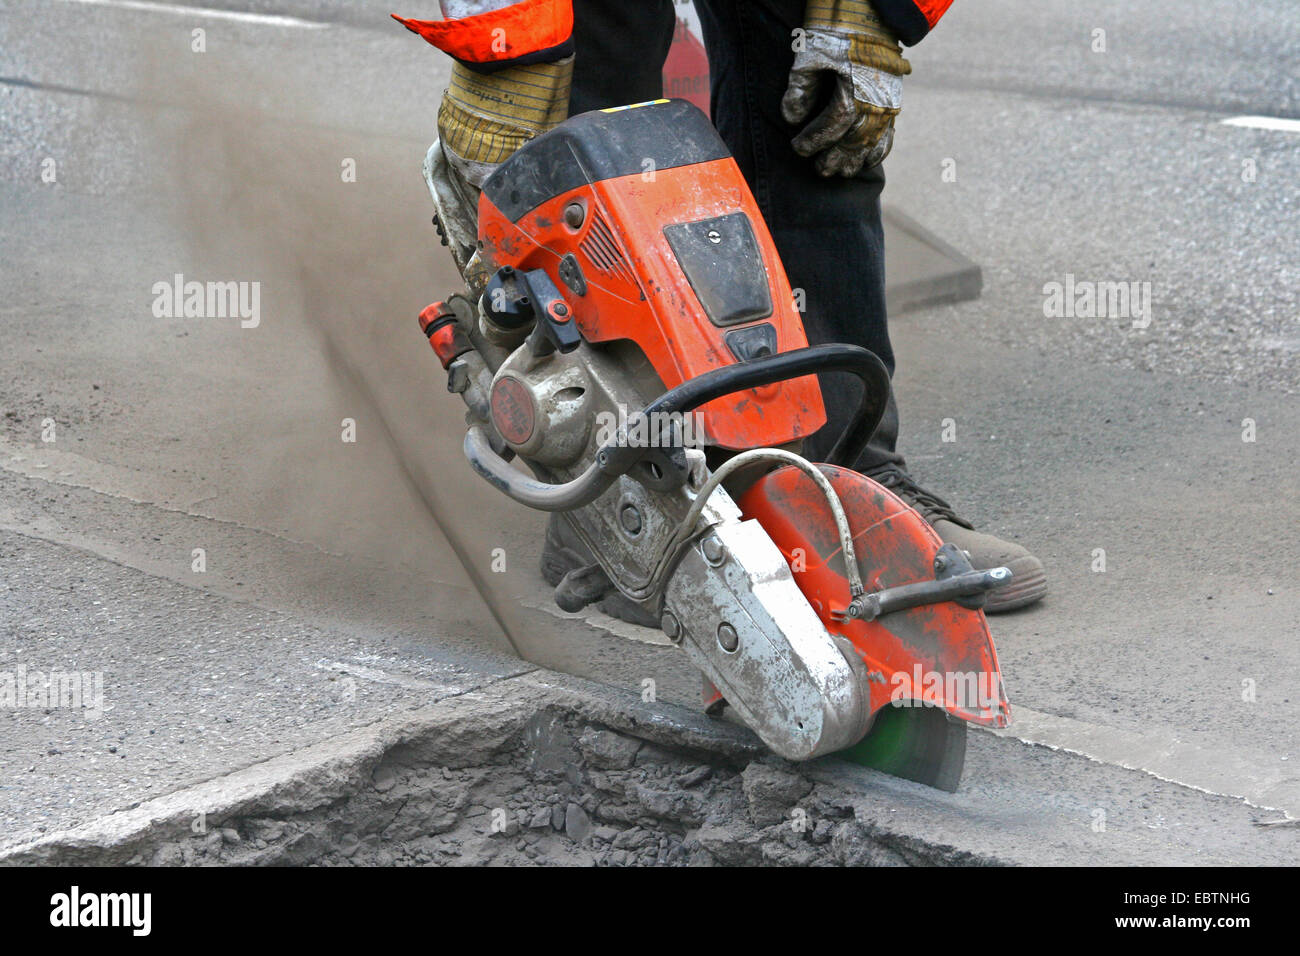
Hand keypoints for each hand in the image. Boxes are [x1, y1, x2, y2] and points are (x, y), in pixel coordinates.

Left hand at [781, 3, 909, 176]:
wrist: (868, 13)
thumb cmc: (836, 31)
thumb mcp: (811, 53)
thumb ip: (801, 87)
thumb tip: (792, 119)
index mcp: (855, 88)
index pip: (834, 125)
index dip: (815, 140)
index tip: (798, 147)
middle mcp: (876, 100)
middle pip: (856, 140)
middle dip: (836, 158)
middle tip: (820, 170)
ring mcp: (887, 102)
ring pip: (874, 141)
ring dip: (857, 160)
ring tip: (841, 172)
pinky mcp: (892, 100)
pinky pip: (889, 133)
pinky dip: (879, 150)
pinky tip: (867, 162)